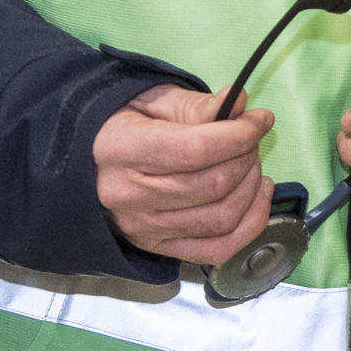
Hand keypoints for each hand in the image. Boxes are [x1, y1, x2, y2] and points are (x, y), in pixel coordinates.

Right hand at [93, 84, 274, 263]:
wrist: (89, 163)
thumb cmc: (125, 124)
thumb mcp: (155, 101)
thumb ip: (197, 106)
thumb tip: (238, 102)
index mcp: (121, 150)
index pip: (195, 150)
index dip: (240, 135)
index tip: (261, 119)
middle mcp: (128, 197)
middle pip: (213, 185)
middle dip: (248, 157)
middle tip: (252, 139)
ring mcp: (143, 230)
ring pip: (221, 218)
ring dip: (252, 188)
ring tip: (252, 163)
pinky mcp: (157, 249)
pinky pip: (217, 250)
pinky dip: (250, 225)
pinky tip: (258, 196)